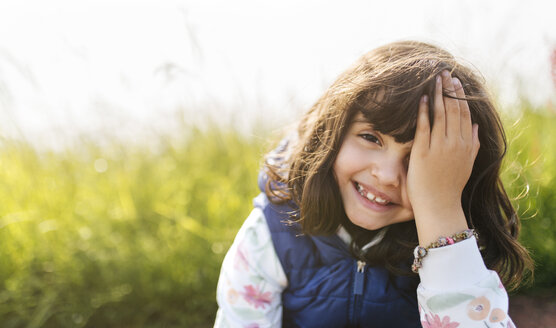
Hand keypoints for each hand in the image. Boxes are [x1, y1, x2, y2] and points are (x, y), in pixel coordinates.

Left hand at [407, 70, 479, 244]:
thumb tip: (475, 127)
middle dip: (449, 89)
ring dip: (438, 94)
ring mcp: (439, 147)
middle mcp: (455, 143)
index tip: (456, 82)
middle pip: (454, 109)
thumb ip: (472, 145)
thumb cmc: (450, 187)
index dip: (460, 96)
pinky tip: (423, 99)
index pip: (464, 113)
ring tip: (434, 80)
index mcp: (466, 145)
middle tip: (445, 73)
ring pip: (441, 114)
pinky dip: (424, 111)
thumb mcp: (467, 165)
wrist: (439, 205)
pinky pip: (424, 126)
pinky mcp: (423, 152)